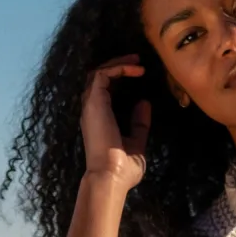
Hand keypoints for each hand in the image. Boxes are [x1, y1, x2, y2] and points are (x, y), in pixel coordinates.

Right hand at [80, 54, 149, 192]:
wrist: (112, 176)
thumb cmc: (122, 167)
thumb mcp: (137, 142)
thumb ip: (139, 124)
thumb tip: (144, 103)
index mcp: (100, 119)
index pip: (105, 90)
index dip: (120, 78)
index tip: (139, 74)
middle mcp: (92, 109)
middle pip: (99, 77)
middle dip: (118, 65)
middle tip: (137, 60)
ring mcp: (91, 104)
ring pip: (98, 72)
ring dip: (118, 63)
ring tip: (137, 61)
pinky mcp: (94, 101)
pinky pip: (102, 74)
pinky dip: (118, 68)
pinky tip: (136, 70)